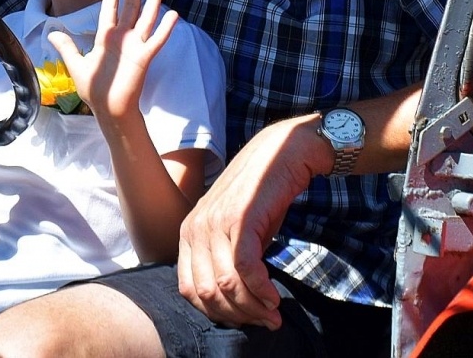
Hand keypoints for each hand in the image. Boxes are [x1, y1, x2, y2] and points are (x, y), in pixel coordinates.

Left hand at [48, 0, 176, 120]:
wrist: (109, 109)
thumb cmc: (94, 89)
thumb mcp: (77, 65)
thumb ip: (67, 47)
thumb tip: (51, 33)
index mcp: (106, 38)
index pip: (110, 10)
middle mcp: (123, 38)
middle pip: (131, 8)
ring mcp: (135, 46)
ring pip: (146, 19)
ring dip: (153, 2)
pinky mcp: (144, 57)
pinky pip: (157, 40)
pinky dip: (165, 28)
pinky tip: (174, 14)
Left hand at [176, 115, 327, 329]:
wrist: (284, 151)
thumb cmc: (263, 193)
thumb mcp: (235, 228)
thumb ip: (226, 259)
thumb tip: (235, 303)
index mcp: (188, 231)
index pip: (189, 289)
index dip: (217, 313)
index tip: (244, 319)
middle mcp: (195, 227)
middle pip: (207, 293)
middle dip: (237, 316)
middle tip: (264, 322)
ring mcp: (215, 222)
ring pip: (226, 285)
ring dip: (253, 307)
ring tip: (273, 314)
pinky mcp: (240, 219)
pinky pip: (246, 269)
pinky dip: (261, 291)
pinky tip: (275, 298)